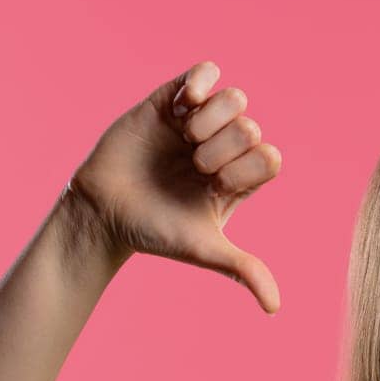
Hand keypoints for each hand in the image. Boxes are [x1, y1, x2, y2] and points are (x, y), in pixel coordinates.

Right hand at [63, 60, 282, 313]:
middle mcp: (224, 148)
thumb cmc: (155, 233)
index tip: (215, 187)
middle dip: (224, 148)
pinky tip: (186, 103)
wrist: (104, 212)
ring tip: (187, 138)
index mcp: (239, 178)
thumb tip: (275, 308)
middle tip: (194, 166)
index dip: (245, 169)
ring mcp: (199, 122)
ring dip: (214, 119)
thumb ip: (243, 270)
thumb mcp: (203, 250)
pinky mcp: (171, 102)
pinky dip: (202, 80)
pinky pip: (204, 72)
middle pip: (252, 128)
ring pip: (235, 99)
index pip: (269, 157)